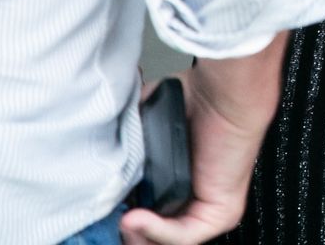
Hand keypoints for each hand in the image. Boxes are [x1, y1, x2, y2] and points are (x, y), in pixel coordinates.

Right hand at [120, 36, 286, 244]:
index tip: (97, 214)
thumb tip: (100, 167)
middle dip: (126, 233)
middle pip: (151, 235)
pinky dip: (156, 231)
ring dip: (136, 235)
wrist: (227, 94)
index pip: (143, 219)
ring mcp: (208, 209)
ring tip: (121, 218)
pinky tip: (136, 217)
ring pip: (164, 240)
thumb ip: (127, 149)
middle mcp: (192, 199)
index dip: (117, 218)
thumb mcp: (148, 128)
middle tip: (104, 220)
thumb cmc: (196, 102)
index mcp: (175, 184)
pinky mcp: (221, 212)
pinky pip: (184, 235)